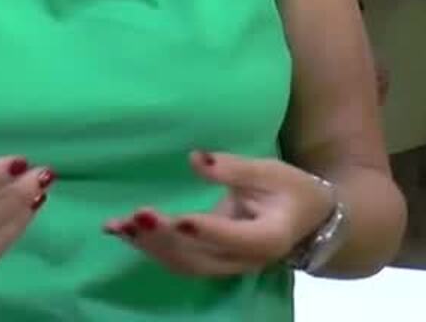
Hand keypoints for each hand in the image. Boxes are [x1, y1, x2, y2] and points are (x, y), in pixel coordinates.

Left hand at [102, 152, 332, 276]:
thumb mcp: (271, 171)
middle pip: (199, 258)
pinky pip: (175, 260)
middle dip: (165, 239)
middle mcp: (244, 260)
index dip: (206, 230)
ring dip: (149, 246)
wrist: (307, 222)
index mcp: (268, 238)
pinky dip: (147, 247)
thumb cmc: (291, 190)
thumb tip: (195, 159)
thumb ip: (234, 168)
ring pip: (183, 264)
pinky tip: (118, 231)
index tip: (179, 218)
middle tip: (138, 215)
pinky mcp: (209, 261)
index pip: (234, 238)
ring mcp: (225, 266)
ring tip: (119, 225)